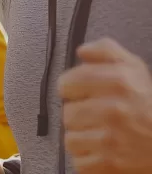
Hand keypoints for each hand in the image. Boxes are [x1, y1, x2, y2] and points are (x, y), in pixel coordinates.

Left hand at [58, 38, 151, 172]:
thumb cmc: (147, 102)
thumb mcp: (133, 66)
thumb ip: (105, 50)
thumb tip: (82, 51)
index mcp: (118, 81)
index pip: (68, 83)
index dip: (72, 87)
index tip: (79, 91)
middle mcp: (113, 110)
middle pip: (67, 113)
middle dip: (79, 113)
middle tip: (94, 114)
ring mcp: (110, 141)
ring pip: (70, 138)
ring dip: (82, 137)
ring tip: (98, 132)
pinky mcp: (109, 165)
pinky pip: (79, 162)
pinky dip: (88, 158)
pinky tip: (101, 149)